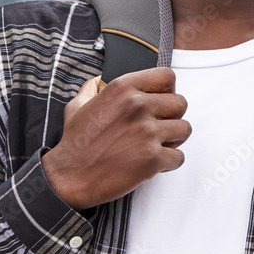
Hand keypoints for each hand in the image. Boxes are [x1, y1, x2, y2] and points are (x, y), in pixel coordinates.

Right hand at [41, 67, 190, 210]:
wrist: (69, 177)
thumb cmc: (74, 143)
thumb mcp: (78, 105)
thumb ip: (92, 88)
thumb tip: (100, 79)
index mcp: (122, 88)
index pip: (166, 76)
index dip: (168, 89)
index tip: (162, 101)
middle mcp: (138, 106)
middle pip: (180, 103)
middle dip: (172, 117)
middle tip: (160, 128)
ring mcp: (147, 132)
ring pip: (184, 129)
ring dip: (174, 139)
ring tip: (158, 146)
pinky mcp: (153, 158)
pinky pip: (179, 156)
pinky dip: (170, 162)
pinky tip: (154, 163)